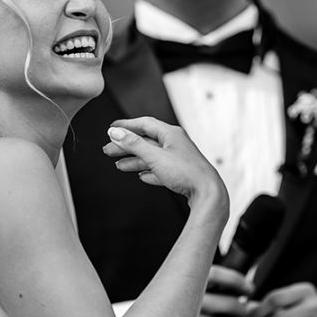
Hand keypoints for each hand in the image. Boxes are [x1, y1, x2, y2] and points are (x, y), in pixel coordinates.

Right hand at [104, 117, 225, 207]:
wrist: (207, 193)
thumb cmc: (186, 173)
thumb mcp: (155, 156)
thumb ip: (134, 144)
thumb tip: (116, 133)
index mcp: (171, 134)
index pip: (145, 124)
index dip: (127, 125)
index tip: (112, 129)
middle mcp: (175, 143)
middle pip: (146, 141)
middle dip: (126, 146)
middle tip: (109, 150)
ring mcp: (179, 158)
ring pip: (152, 156)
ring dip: (135, 160)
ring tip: (119, 165)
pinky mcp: (181, 173)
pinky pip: (161, 170)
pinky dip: (149, 172)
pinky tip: (142, 176)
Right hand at [179, 266, 253, 316]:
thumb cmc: (169, 305)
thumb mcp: (185, 287)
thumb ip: (212, 287)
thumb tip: (248, 298)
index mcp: (186, 280)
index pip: (218, 275)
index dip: (238, 281)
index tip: (250, 288)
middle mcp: (187, 299)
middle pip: (229, 304)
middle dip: (240, 309)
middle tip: (243, 311)